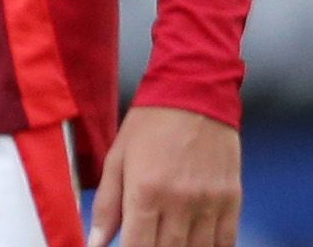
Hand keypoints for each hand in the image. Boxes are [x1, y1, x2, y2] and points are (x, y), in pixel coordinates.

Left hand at [90, 105, 239, 246]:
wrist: (194, 95)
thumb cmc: (148, 125)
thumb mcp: (116, 159)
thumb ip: (106, 205)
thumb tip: (94, 242)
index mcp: (145, 191)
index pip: (138, 246)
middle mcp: (180, 201)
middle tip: (146, 244)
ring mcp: (210, 203)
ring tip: (167, 242)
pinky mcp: (233, 200)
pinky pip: (226, 241)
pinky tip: (196, 244)